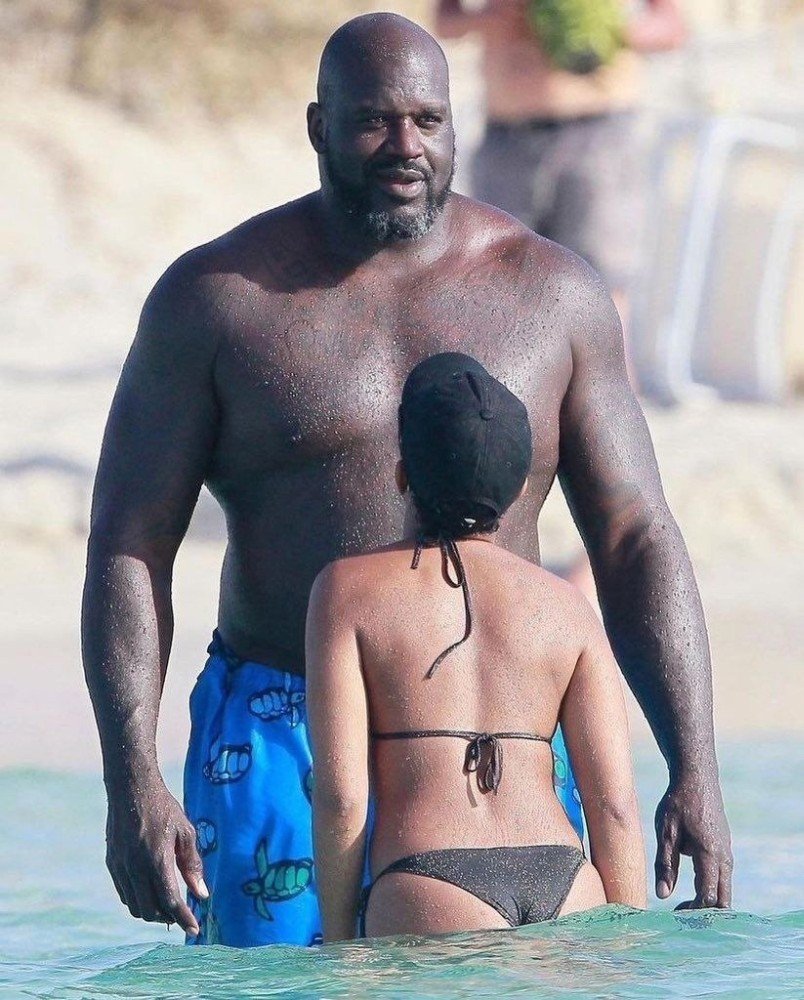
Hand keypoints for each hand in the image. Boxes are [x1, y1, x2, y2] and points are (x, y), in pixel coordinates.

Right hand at [105, 777, 207, 934]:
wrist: (131, 790)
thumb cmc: (164, 808)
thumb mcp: (186, 832)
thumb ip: (192, 864)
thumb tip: (201, 894)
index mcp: (156, 860)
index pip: (169, 901)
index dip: (183, 919)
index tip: (194, 930)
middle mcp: (135, 868)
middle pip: (149, 910)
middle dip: (167, 918)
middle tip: (181, 915)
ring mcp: (120, 867)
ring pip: (134, 906)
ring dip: (151, 912)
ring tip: (167, 905)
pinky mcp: (112, 864)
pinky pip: (124, 894)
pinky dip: (137, 900)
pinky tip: (150, 891)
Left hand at [654, 774, 732, 908]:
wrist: (696, 777)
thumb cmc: (678, 802)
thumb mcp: (666, 832)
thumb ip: (665, 865)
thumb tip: (662, 895)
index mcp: (710, 855)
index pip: (708, 897)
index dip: (693, 910)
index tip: (675, 911)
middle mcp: (724, 857)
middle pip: (724, 900)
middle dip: (704, 912)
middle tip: (682, 913)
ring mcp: (727, 852)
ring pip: (725, 888)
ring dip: (708, 900)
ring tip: (684, 903)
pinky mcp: (724, 848)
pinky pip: (722, 876)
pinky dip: (711, 887)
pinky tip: (692, 886)